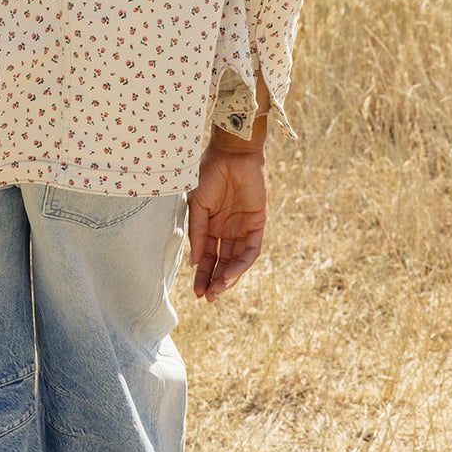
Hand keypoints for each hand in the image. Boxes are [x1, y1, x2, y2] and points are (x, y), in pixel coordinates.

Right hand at [187, 129, 267, 301]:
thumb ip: (197, 233)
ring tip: (218, 290)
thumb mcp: (196, 205)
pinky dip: (241, 263)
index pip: (207, 257)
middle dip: (215, 281)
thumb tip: (194, 262)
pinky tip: (230, 273)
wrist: (230, 153)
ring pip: (237, 261)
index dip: (202, 275)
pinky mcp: (257, 224)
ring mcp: (242, 228)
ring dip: (228, 277)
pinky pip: (251, 249)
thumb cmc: (208, 173)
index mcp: (211, 225)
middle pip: (223, 263)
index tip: (196, 293)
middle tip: (208, 298)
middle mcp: (227, 230)